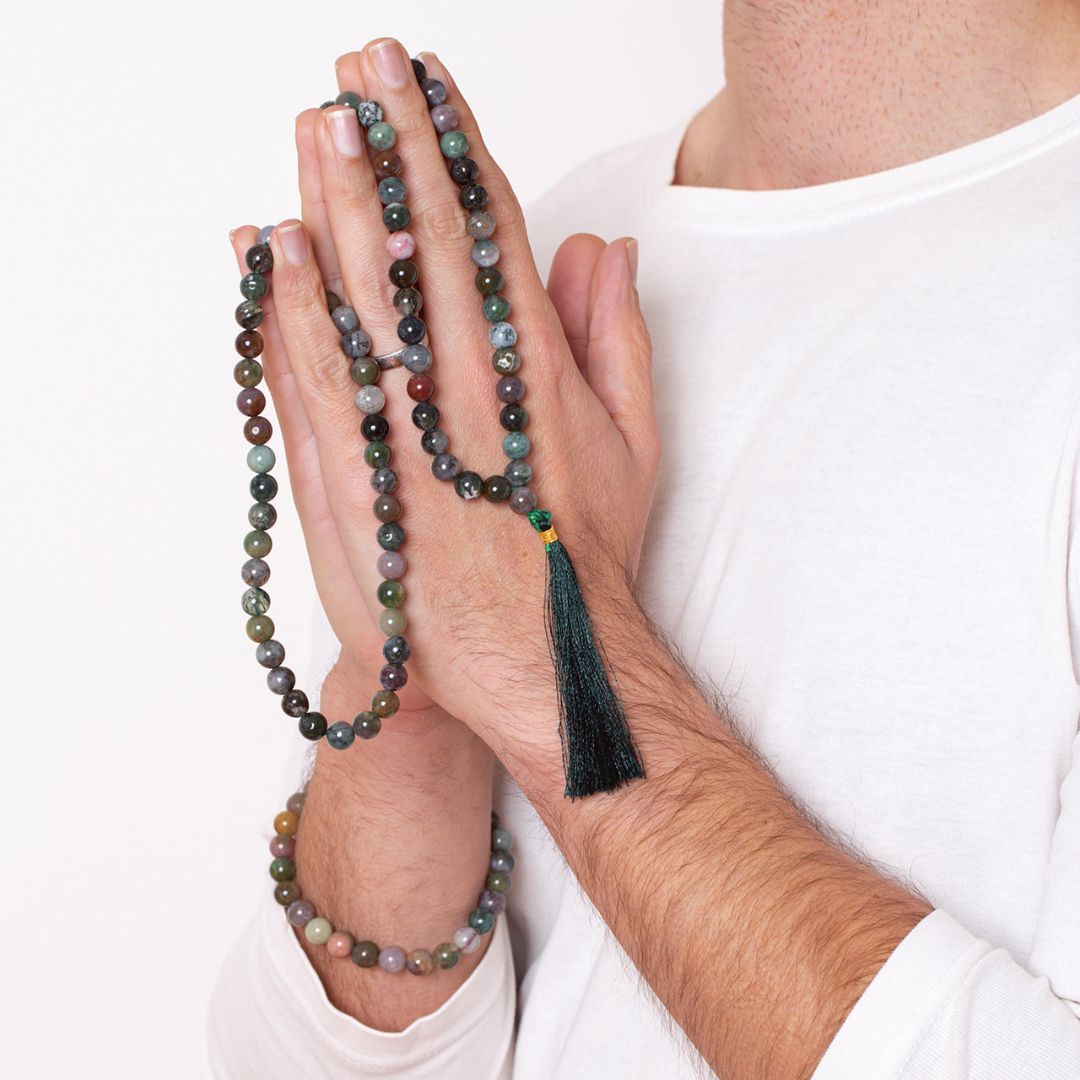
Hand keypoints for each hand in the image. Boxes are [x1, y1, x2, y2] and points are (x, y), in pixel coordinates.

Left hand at [230, 40, 657, 760]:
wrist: (532, 658)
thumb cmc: (582, 553)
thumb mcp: (635, 443)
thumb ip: (617, 337)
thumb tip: (603, 251)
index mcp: (538, 372)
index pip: (492, 234)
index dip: (457, 151)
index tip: (430, 87)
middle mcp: (469, 391)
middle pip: (423, 248)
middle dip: (391, 148)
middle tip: (360, 69)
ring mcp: (406, 436)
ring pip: (364, 300)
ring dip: (336, 204)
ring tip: (316, 125)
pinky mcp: (355, 485)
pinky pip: (314, 383)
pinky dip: (289, 310)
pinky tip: (271, 246)